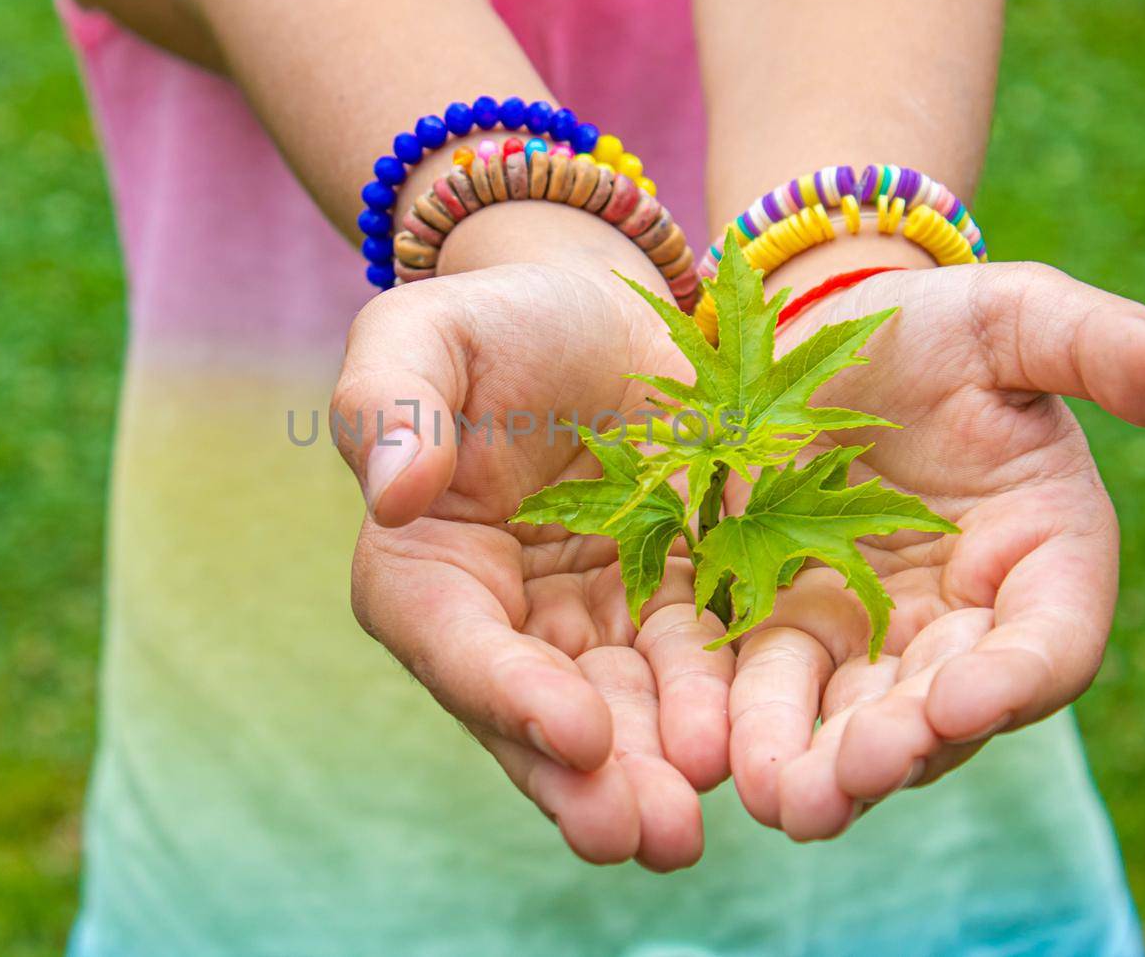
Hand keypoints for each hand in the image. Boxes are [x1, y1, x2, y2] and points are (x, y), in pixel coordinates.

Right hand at [331, 258, 729, 870]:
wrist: (600, 310)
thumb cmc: (497, 320)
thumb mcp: (427, 332)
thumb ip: (390, 402)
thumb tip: (395, 495)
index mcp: (427, 569)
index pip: (457, 645)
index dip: (511, 694)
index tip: (576, 730)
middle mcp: (506, 622)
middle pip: (540, 715)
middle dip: (590, 780)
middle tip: (646, 833)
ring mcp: (592, 627)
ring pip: (622, 717)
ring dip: (657, 774)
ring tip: (698, 820)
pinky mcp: (672, 611)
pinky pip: (697, 673)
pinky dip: (720, 716)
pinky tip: (755, 748)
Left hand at [726, 259, 1144, 838]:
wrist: (825, 330)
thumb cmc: (941, 325)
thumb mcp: (1017, 317)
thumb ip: (1100, 348)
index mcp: (1041, 555)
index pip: (1047, 641)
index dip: (1015, 677)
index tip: (966, 701)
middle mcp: (961, 615)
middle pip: (942, 704)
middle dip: (902, 745)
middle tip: (855, 775)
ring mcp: (868, 628)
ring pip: (850, 713)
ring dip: (819, 763)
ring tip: (783, 801)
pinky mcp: (782, 620)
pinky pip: (767, 683)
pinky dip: (747, 724)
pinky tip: (714, 760)